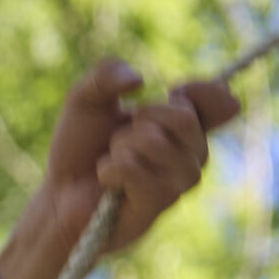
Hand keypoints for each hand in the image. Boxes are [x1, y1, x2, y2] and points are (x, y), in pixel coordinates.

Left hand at [34, 58, 242, 257]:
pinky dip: (110, 169)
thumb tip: (138, 80)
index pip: (220, 102)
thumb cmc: (79, 148)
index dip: (197, 91)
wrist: (58, 194)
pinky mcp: (158, 205)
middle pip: (183, 117)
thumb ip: (107, 74)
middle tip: (120, 137)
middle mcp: (193, 155)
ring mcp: (179, 183)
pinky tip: (107, 182)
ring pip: (156, 143)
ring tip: (111, 162)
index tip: (170, 91)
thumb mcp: (86, 99)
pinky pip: (135, 170)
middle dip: (140, 119)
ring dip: (120, 147)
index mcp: (187, 127)